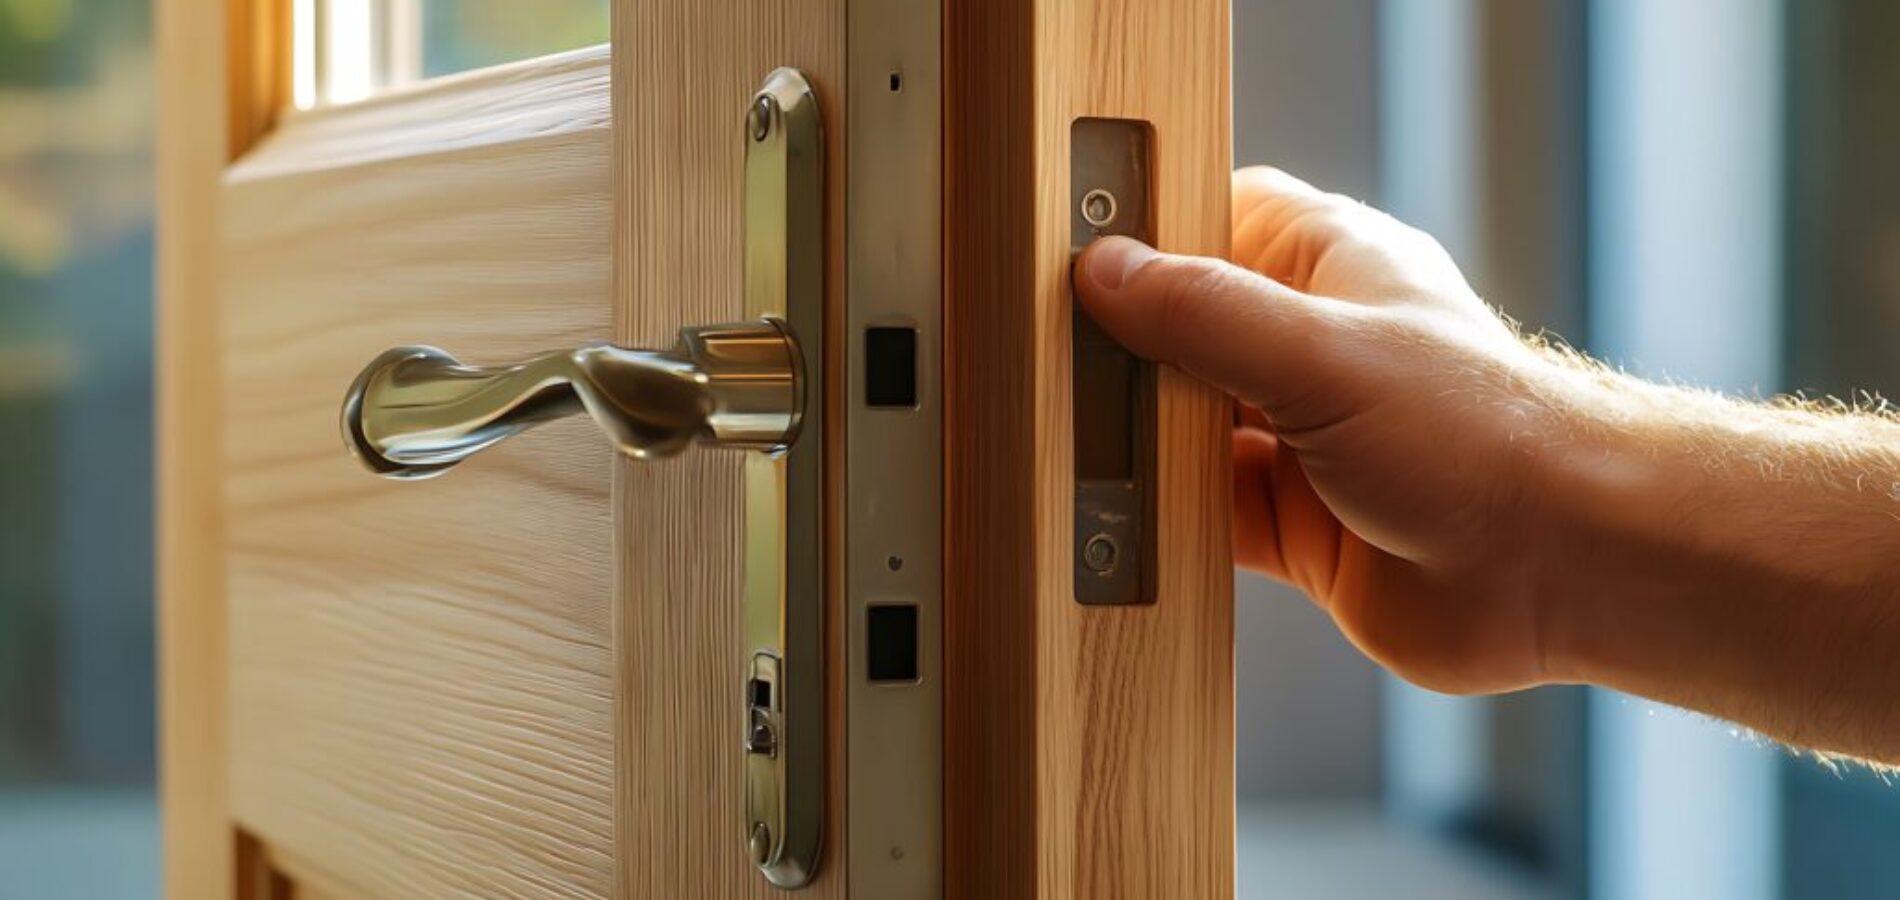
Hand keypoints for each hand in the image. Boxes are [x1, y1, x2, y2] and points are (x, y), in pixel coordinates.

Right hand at [1076, 166, 1573, 694]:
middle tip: (1056, 364)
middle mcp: (1314, 350)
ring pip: (1188, 429)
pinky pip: (1205, 514)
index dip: (1149, 235)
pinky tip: (1124, 520)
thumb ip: (1205, 313)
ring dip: (1142, 444)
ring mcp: (1305, 441)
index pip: (1217, 222)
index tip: (1075, 258)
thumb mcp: (1321, 351)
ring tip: (1075, 445)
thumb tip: (1107, 272)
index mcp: (1331, 269)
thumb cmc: (1482, 435)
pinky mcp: (1298, 527)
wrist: (1563, 570)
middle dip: (1130, 353)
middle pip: (1188, 333)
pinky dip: (1164, 519)